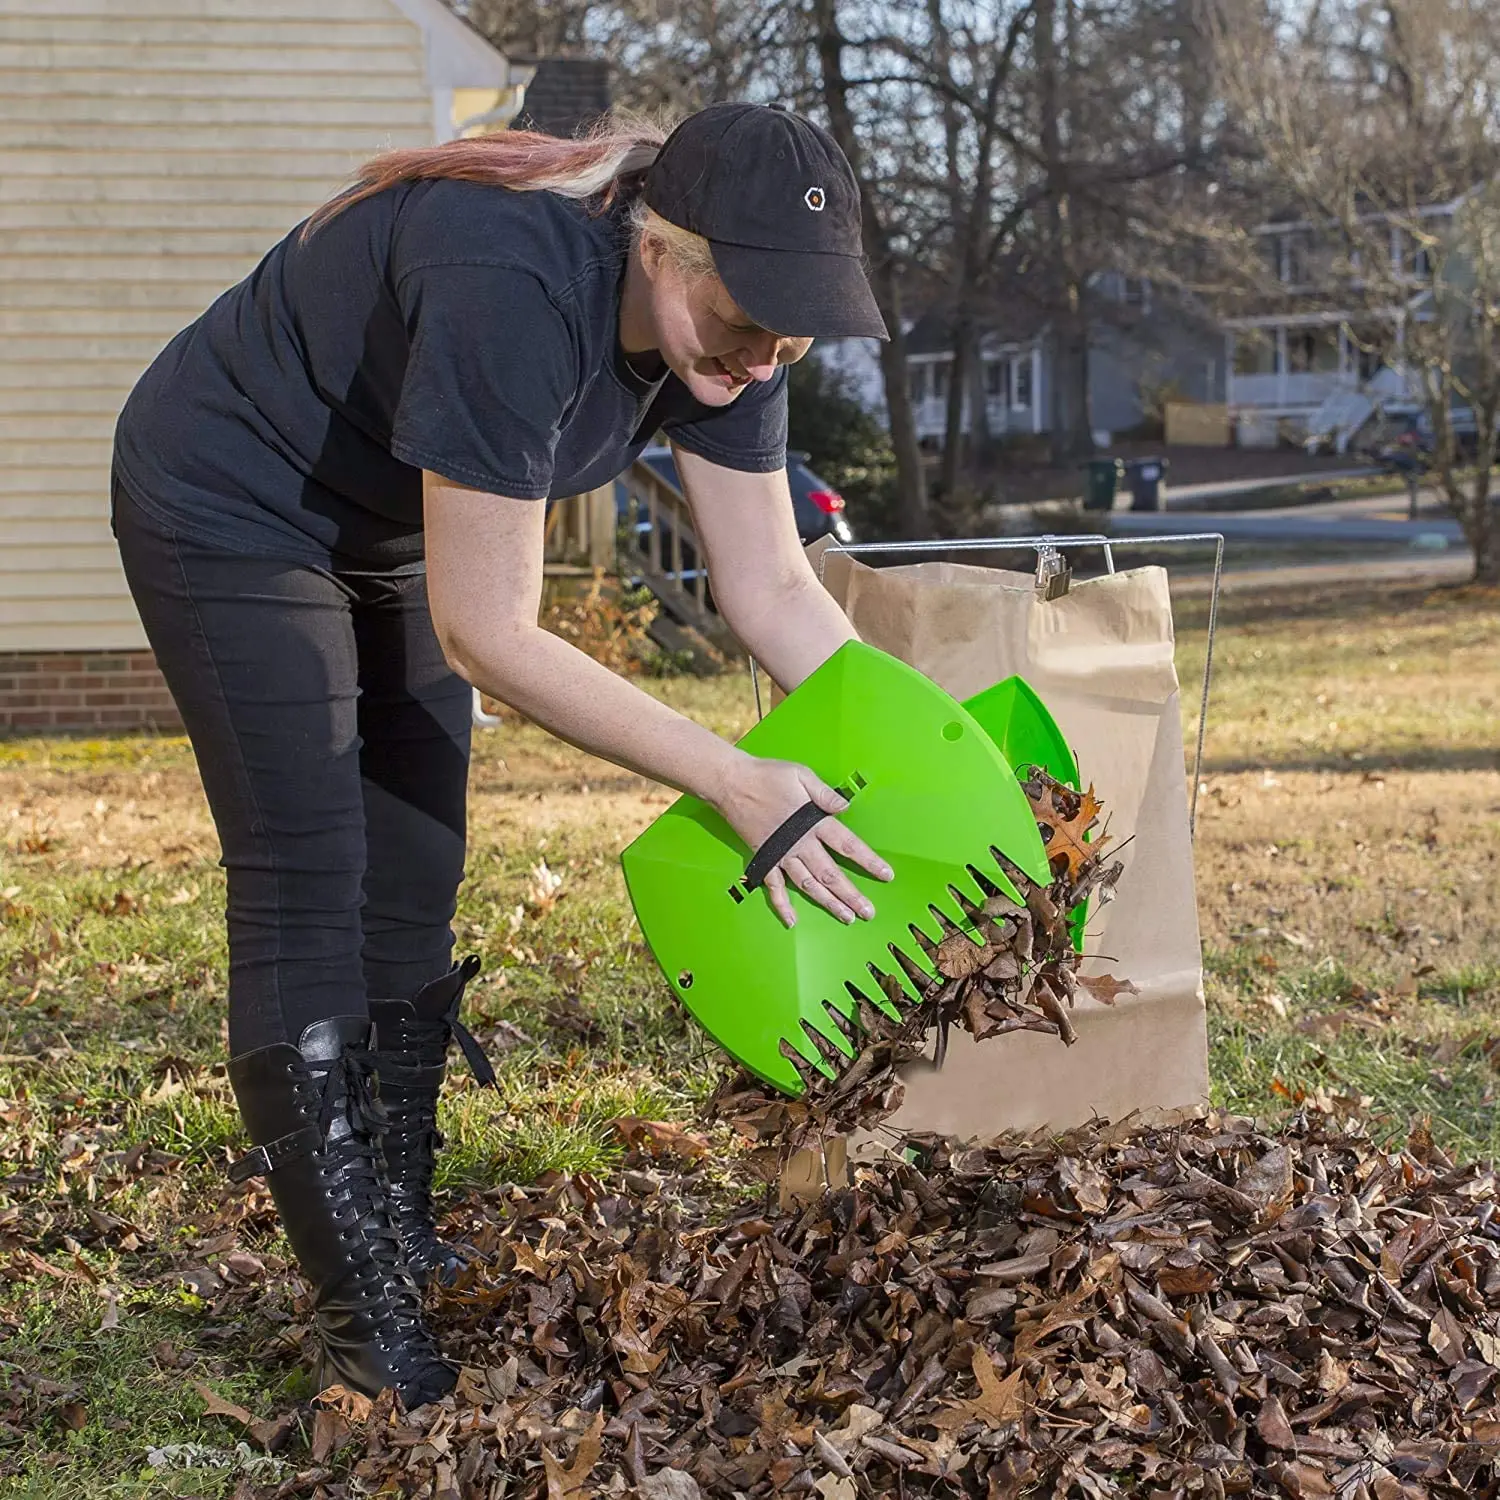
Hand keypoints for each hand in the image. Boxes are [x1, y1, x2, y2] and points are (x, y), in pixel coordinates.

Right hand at [711, 754, 893, 927]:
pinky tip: (792, 920)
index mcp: (812, 822)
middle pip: (830, 874)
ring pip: (808, 884)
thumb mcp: (801, 774)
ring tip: (846, 917)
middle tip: (868, 912)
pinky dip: (782, 904)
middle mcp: (799, 843)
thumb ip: (824, 793)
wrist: (731, 783)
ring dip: (828, 902)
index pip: (847, 845)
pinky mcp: (764, 858)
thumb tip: (845, 807)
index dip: (868, 861)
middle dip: (851, 894)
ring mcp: (780, 854)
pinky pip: (773, 887)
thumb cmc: (768, 775)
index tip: (885, 874)